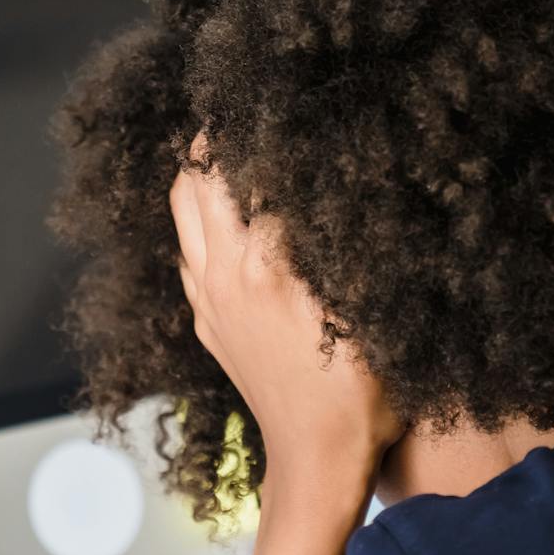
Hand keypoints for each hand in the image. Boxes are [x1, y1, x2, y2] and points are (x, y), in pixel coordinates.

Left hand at [169, 134, 403, 484]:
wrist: (317, 461)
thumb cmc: (361, 395)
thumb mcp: (371, 312)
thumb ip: (350, 248)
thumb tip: (345, 183)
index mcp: (266, 265)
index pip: (243, 168)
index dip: (252, 124)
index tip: (268, 93)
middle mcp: (223, 276)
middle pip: (192, 178)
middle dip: (211, 137)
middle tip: (240, 110)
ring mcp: (207, 302)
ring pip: (182, 212)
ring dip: (199, 175)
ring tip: (230, 149)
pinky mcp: (206, 324)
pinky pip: (189, 252)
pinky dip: (201, 220)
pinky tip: (233, 217)